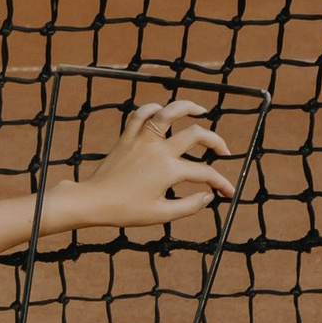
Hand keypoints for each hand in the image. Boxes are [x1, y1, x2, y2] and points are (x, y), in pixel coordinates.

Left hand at [57, 94, 234, 233]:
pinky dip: (152, 108)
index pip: (204, 172)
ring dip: (186, 107)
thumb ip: (189, 206)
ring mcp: (142, 140)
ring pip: (167, 113)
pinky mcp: (126, 137)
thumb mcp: (161, 214)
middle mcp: (158, 150)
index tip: (229, 192)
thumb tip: (208, 197)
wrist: (93, 201)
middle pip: (195, 134)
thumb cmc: (125, 211)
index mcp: (169, 170)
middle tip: (223, 151)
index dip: (221, 183)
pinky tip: (162, 111)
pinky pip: (140, 115)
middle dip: (215, 141)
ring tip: (200, 110)